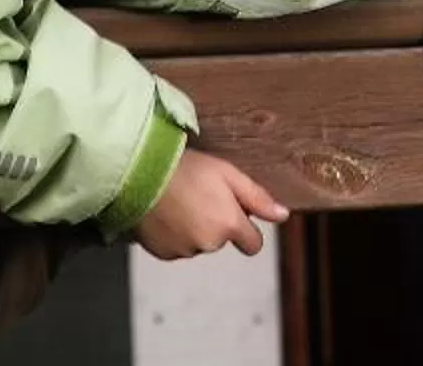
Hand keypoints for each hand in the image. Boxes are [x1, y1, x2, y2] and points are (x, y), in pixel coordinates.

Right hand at [133, 148, 286, 259]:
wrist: (140, 175)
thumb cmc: (186, 169)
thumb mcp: (228, 174)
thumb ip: (257, 198)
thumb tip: (283, 215)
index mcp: (229, 226)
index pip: (253, 244)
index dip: (247, 228)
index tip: (234, 212)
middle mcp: (209, 244)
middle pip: (223, 240)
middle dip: (216, 223)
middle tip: (201, 196)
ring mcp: (184, 251)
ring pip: (199, 243)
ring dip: (194, 229)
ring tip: (180, 202)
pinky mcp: (163, 253)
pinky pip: (177, 247)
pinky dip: (174, 235)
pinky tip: (166, 213)